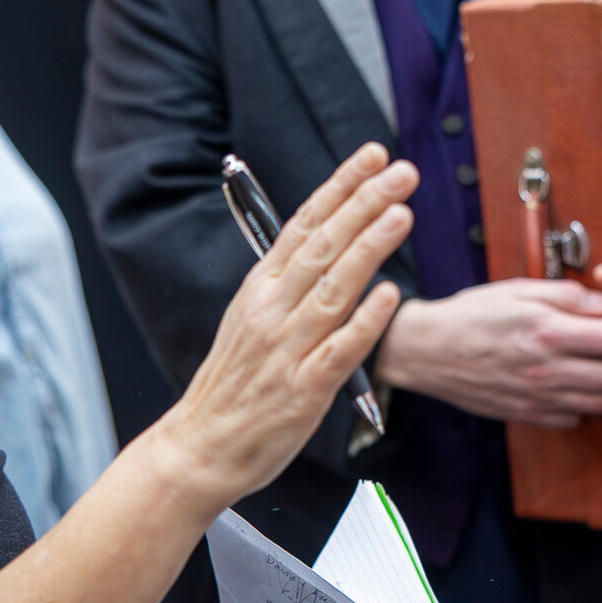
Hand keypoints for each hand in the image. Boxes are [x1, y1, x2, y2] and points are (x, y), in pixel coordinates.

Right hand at [151, 145, 415, 503]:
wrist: (200, 446)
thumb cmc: (233, 384)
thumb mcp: (251, 318)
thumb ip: (288, 282)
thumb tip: (330, 240)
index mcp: (260, 289)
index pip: (304, 224)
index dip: (340, 187)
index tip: (371, 156)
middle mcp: (272, 310)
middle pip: (323, 246)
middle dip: (364, 203)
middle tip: (401, 171)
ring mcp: (287, 349)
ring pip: (333, 288)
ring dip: (369, 248)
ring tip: (401, 214)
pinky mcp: (303, 390)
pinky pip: (339, 350)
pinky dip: (365, 321)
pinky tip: (389, 295)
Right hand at [373, 278, 601, 426]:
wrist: (428, 352)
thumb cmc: (472, 314)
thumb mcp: (518, 290)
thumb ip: (565, 296)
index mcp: (546, 331)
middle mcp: (546, 369)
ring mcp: (536, 396)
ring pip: (599, 402)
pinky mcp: (527, 414)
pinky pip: (571, 417)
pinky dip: (597, 413)